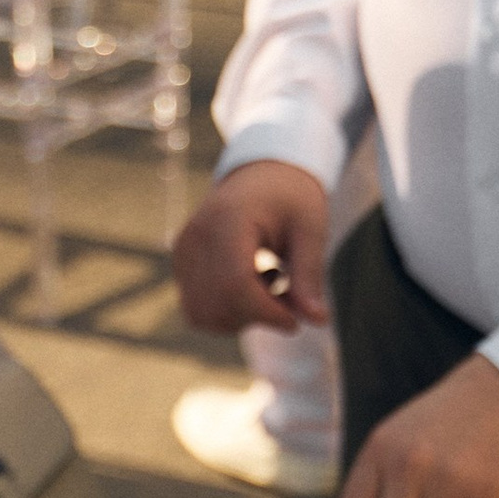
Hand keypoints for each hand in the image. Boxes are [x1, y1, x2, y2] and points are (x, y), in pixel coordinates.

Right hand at [172, 161, 330, 336]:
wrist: (260, 176)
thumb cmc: (290, 198)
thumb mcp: (310, 229)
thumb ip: (310, 274)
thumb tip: (317, 321)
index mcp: (228, 219)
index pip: (236, 284)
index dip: (266, 313)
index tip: (295, 321)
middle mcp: (195, 237)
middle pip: (219, 305)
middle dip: (257, 316)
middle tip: (287, 298)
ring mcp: (182, 253)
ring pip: (204, 316)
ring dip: (241, 318)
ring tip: (267, 288)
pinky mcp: (181, 266)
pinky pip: (198, 311)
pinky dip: (226, 314)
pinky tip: (249, 289)